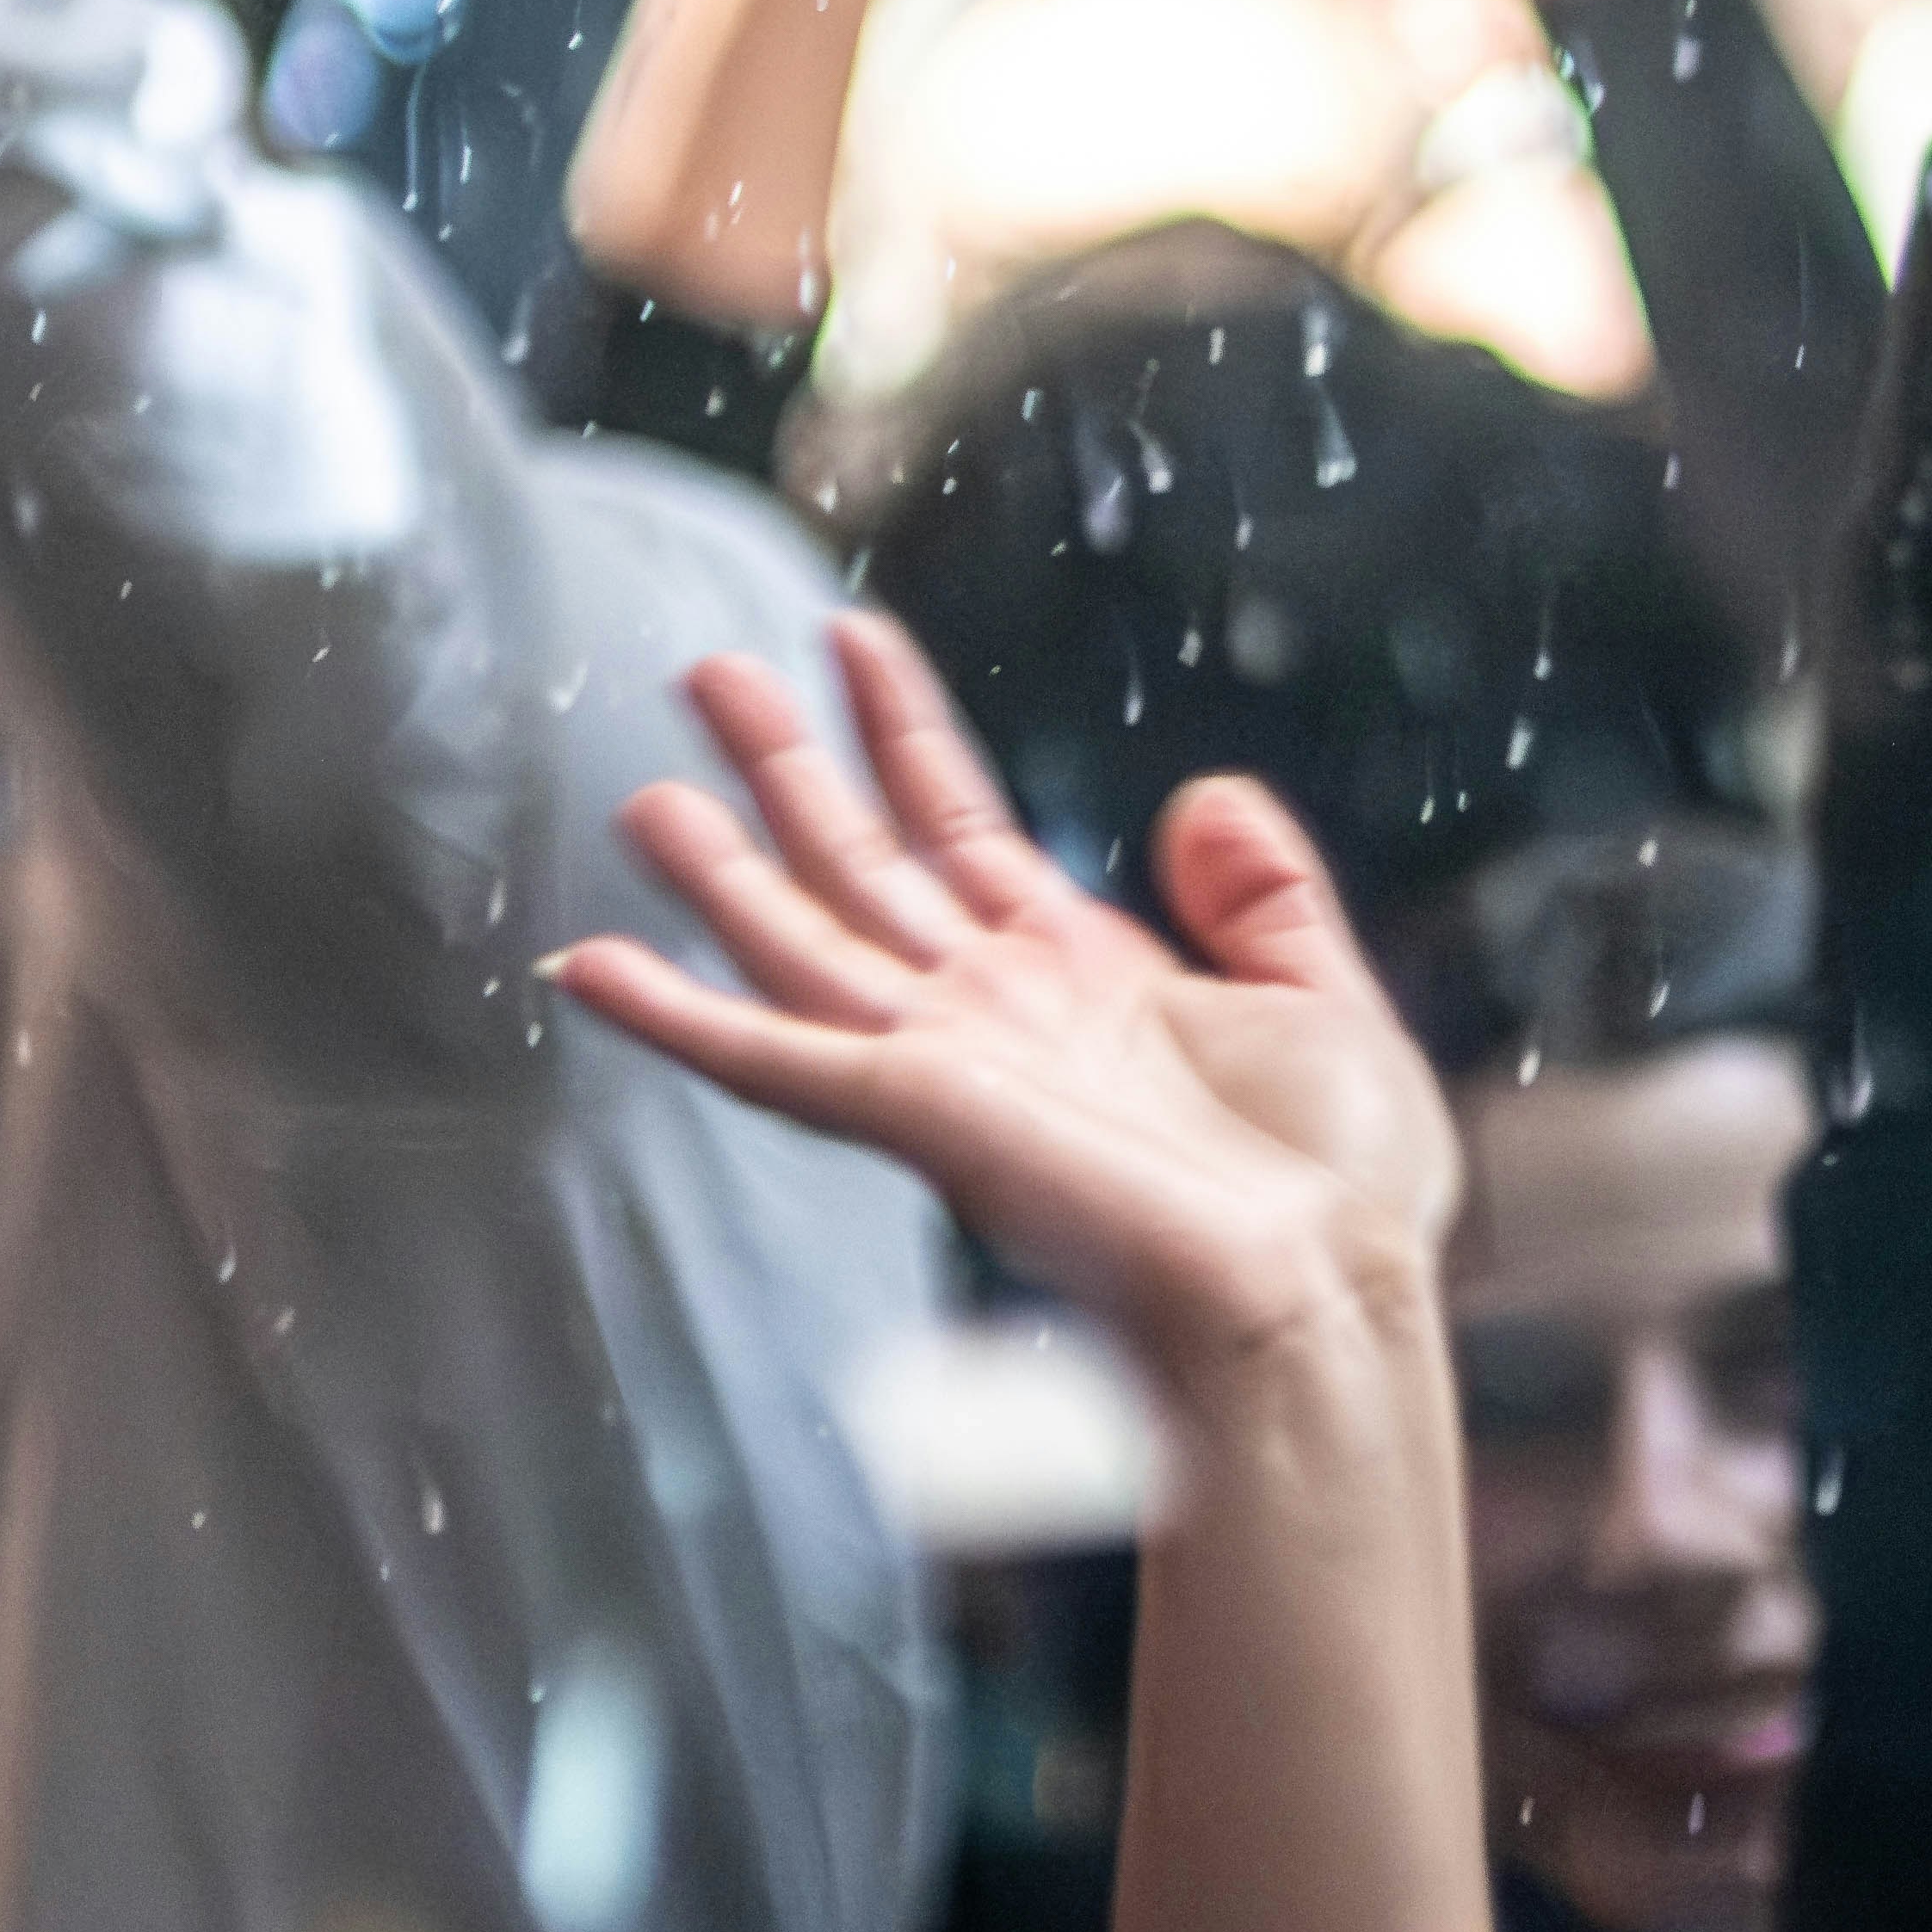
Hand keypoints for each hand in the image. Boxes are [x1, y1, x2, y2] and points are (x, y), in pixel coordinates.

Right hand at [548, 614, 1462, 1383]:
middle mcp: (993, 1011)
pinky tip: (597, 966)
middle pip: (860, 860)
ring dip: (718, 869)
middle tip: (709, 671)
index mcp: (1080, 974)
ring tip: (645, 792)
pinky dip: (677, 1014)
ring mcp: (944, 1061)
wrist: (1319, 1293)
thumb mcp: (1322, 997)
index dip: (903, 727)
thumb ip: (1263, 894)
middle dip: (787, 764)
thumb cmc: (1334, 1186)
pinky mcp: (915, 1114)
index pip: (962, 822)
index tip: (852, 638)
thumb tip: (1204, 794)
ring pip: (798, 939)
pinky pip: (769, 1054)